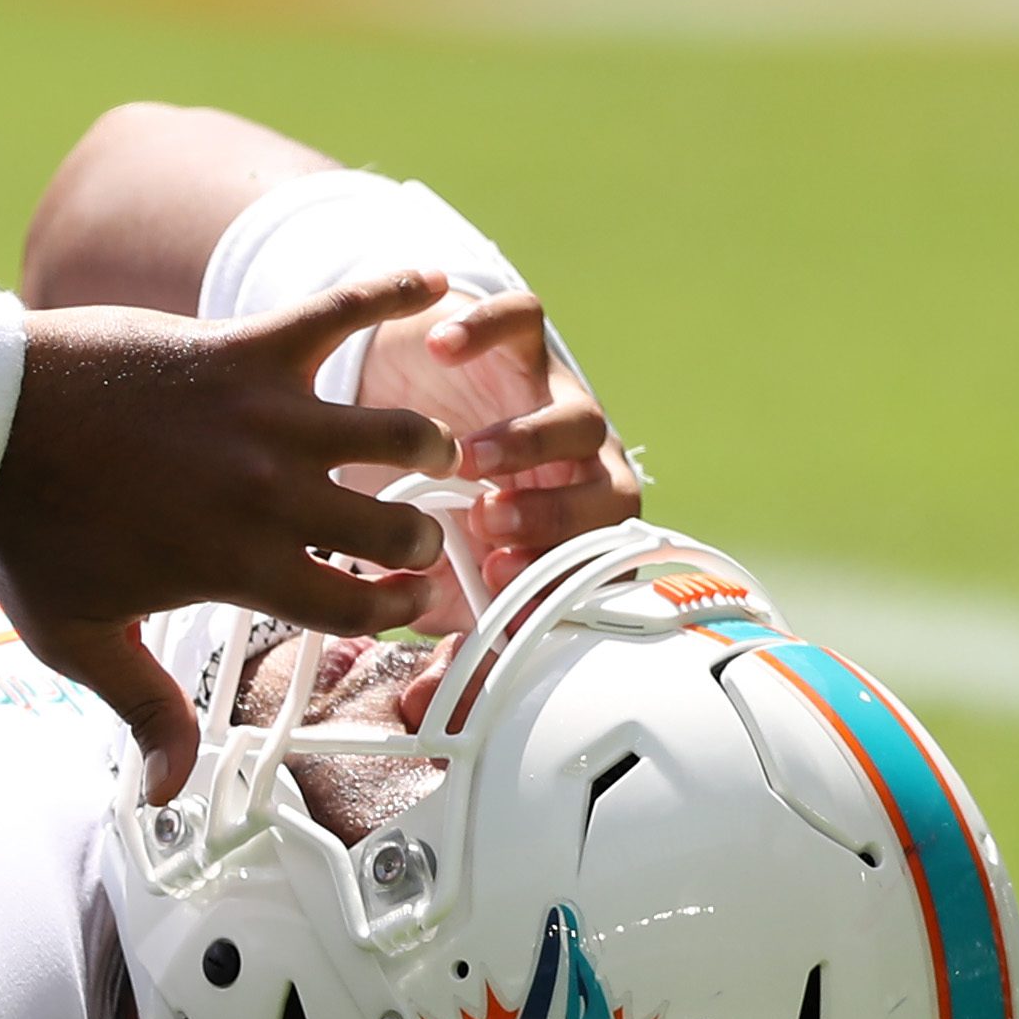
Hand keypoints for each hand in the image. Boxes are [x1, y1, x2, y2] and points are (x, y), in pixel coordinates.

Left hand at [0, 270, 457, 798]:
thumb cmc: (24, 529)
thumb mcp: (77, 638)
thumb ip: (141, 708)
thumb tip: (169, 790)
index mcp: (237, 566)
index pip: (356, 606)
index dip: (397, 611)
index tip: (411, 604)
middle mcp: (268, 495)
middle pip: (396, 526)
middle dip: (420, 538)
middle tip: (415, 533)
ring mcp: (264, 416)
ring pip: (396, 430)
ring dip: (425, 441)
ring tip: (429, 446)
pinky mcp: (245, 347)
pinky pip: (341, 309)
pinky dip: (394, 290)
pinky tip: (433, 278)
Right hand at [356, 288, 639, 623]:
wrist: (406, 395)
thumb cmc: (430, 497)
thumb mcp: (435, 561)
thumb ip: (443, 618)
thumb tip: (430, 696)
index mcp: (568, 527)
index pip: (593, 561)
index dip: (554, 575)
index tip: (492, 578)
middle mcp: (578, 467)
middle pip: (612, 493)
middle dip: (554, 516)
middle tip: (487, 523)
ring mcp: (554, 399)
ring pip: (581, 421)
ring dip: (528, 445)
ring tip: (462, 459)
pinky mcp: (518, 340)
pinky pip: (524, 322)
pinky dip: (487, 329)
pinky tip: (442, 350)